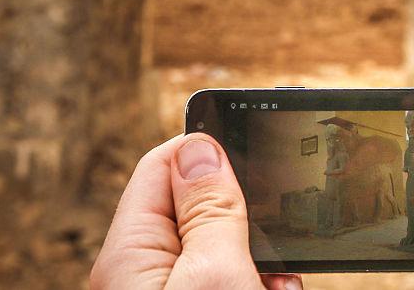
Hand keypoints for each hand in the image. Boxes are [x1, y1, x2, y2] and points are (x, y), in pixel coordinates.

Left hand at [91, 134, 301, 289]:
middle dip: (246, 210)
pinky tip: (278, 289)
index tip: (257, 138)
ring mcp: (171, 289)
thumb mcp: (217, 274)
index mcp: (130, 254)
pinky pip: (226, 277)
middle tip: (284, 225)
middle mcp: (144, 272)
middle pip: (197, 205)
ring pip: (221, 245)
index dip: (209, 146)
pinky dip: (259, 280)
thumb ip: (211, 208)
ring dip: (259, 253)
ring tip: (281, 277)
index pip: (163, 165)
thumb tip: (200, 146)